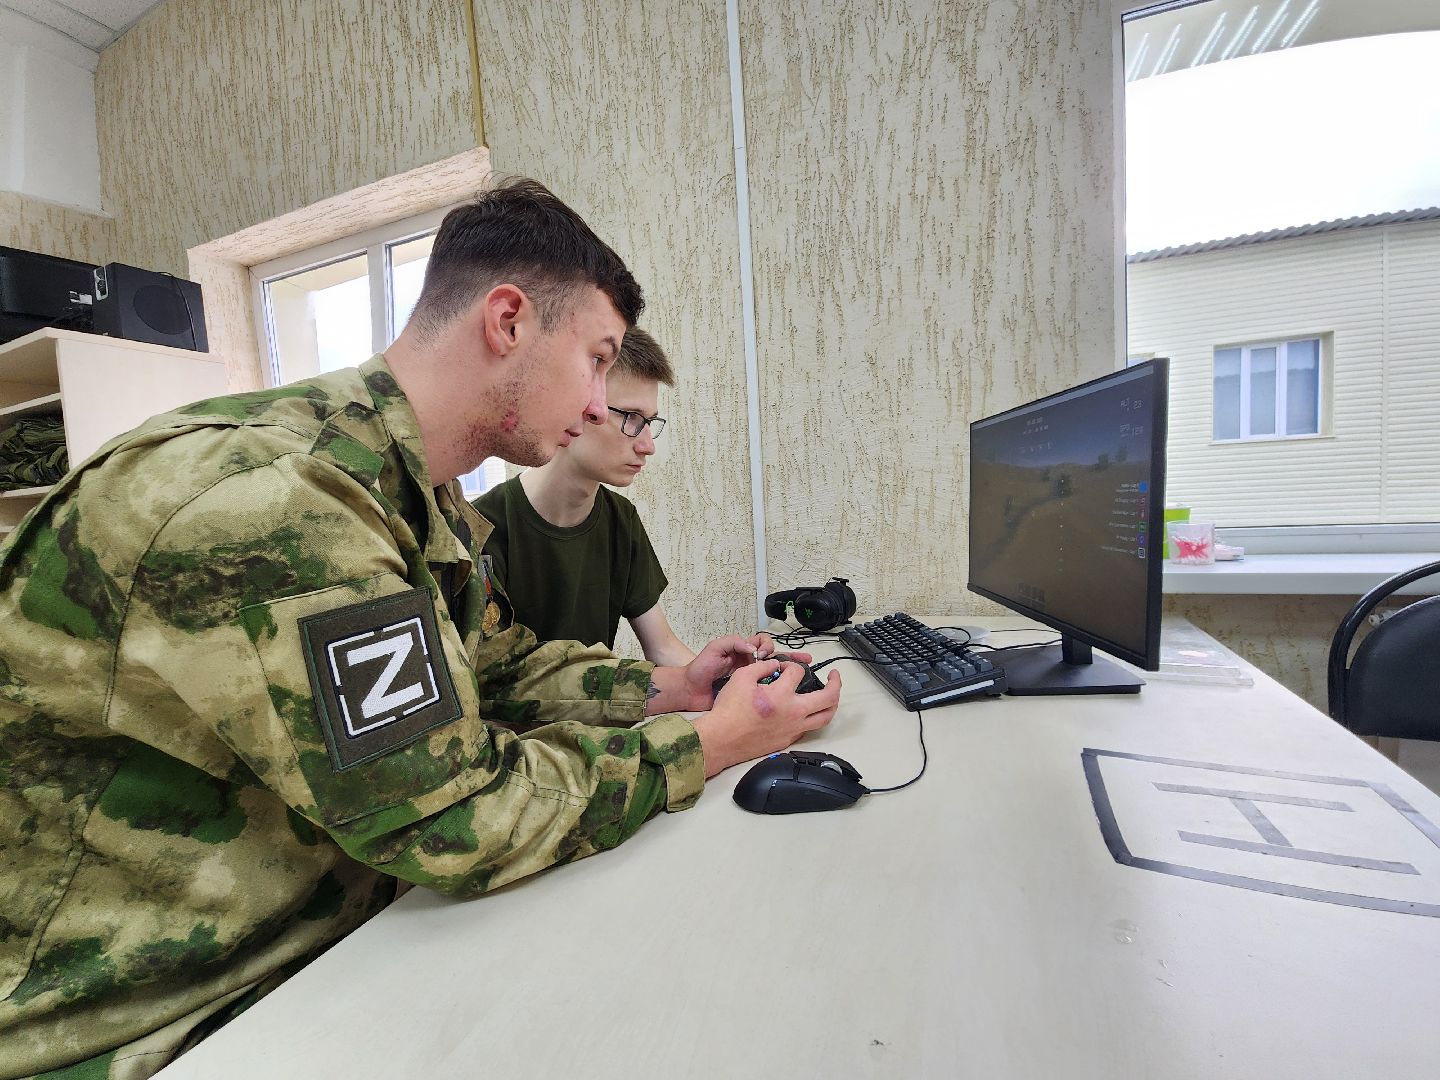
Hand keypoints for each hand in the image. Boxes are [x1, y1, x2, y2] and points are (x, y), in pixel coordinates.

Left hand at [677, 634, 810, 710]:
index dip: (766, 646)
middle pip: (775, 658)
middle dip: (791, 657)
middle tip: (806, 660)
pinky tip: (788, 692)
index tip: (761, 655)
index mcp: (743, 651)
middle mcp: (750, 664)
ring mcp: (751, 680)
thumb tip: (752, 648)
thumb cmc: (700, 668)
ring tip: (803, 674)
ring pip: (775, 674)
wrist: (690, 691)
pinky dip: (778, 690)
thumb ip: (733, 642)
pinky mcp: (750, 695)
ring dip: (789, 673)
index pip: (763, 643)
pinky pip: (767, 690)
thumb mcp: (715, 648)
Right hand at [690, 661, 841, 777]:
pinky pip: (808, 728)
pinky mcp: (787, 741)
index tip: (783, 667)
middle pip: (828, 698)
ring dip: (832, 704)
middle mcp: (793, 714)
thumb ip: (762, 666)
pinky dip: (813, 717)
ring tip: (831, 694)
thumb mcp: (742, 677)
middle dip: (835, 683)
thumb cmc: (728, 710)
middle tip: (834, 676)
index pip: (798, 672)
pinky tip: (808, 711)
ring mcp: (792, 730)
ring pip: (825, 717)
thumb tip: (775, 664)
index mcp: (781, 696)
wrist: (721, 739)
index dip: (791, 665)